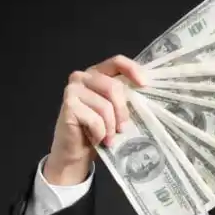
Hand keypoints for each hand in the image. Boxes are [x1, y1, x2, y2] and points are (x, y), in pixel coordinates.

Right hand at [46, 54, 146, 184]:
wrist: (75, 152)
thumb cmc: (98, 131)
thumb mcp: (114, 111)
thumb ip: (124, 98)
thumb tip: (145, 93)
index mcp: (97, 74)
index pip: (117, 62)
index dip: (132, 70)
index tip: (144, 85)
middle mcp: (83, 77)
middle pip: (113, 87)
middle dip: (122, 112)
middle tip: (122, 129)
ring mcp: (73, 89)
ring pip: (105, 106)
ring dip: (111, 127)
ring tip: (108, 137)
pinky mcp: (69, 105)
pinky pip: (95, 120)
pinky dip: (100, 133)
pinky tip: (95, 138)